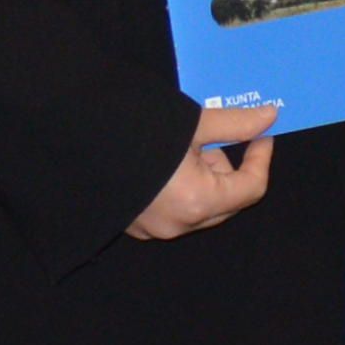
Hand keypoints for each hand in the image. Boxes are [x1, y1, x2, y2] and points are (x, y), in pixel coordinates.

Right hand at [131, 96, 278, 241]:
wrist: (73, 134)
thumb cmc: (139, 128)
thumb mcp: (194, 123)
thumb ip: (236, 124)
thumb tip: (270, 116)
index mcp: (197, 203)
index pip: (251, 189)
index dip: (261, 158)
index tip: (260, 133)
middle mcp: (177, 224)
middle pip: (226, 203)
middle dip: (230, 170)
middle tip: (218, 138)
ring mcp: (153, 229)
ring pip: (199, 209)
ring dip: (205, 180)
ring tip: (186, 147)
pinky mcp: (134, 225)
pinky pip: (173, 211)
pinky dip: (181, 190)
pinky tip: (166, 163)